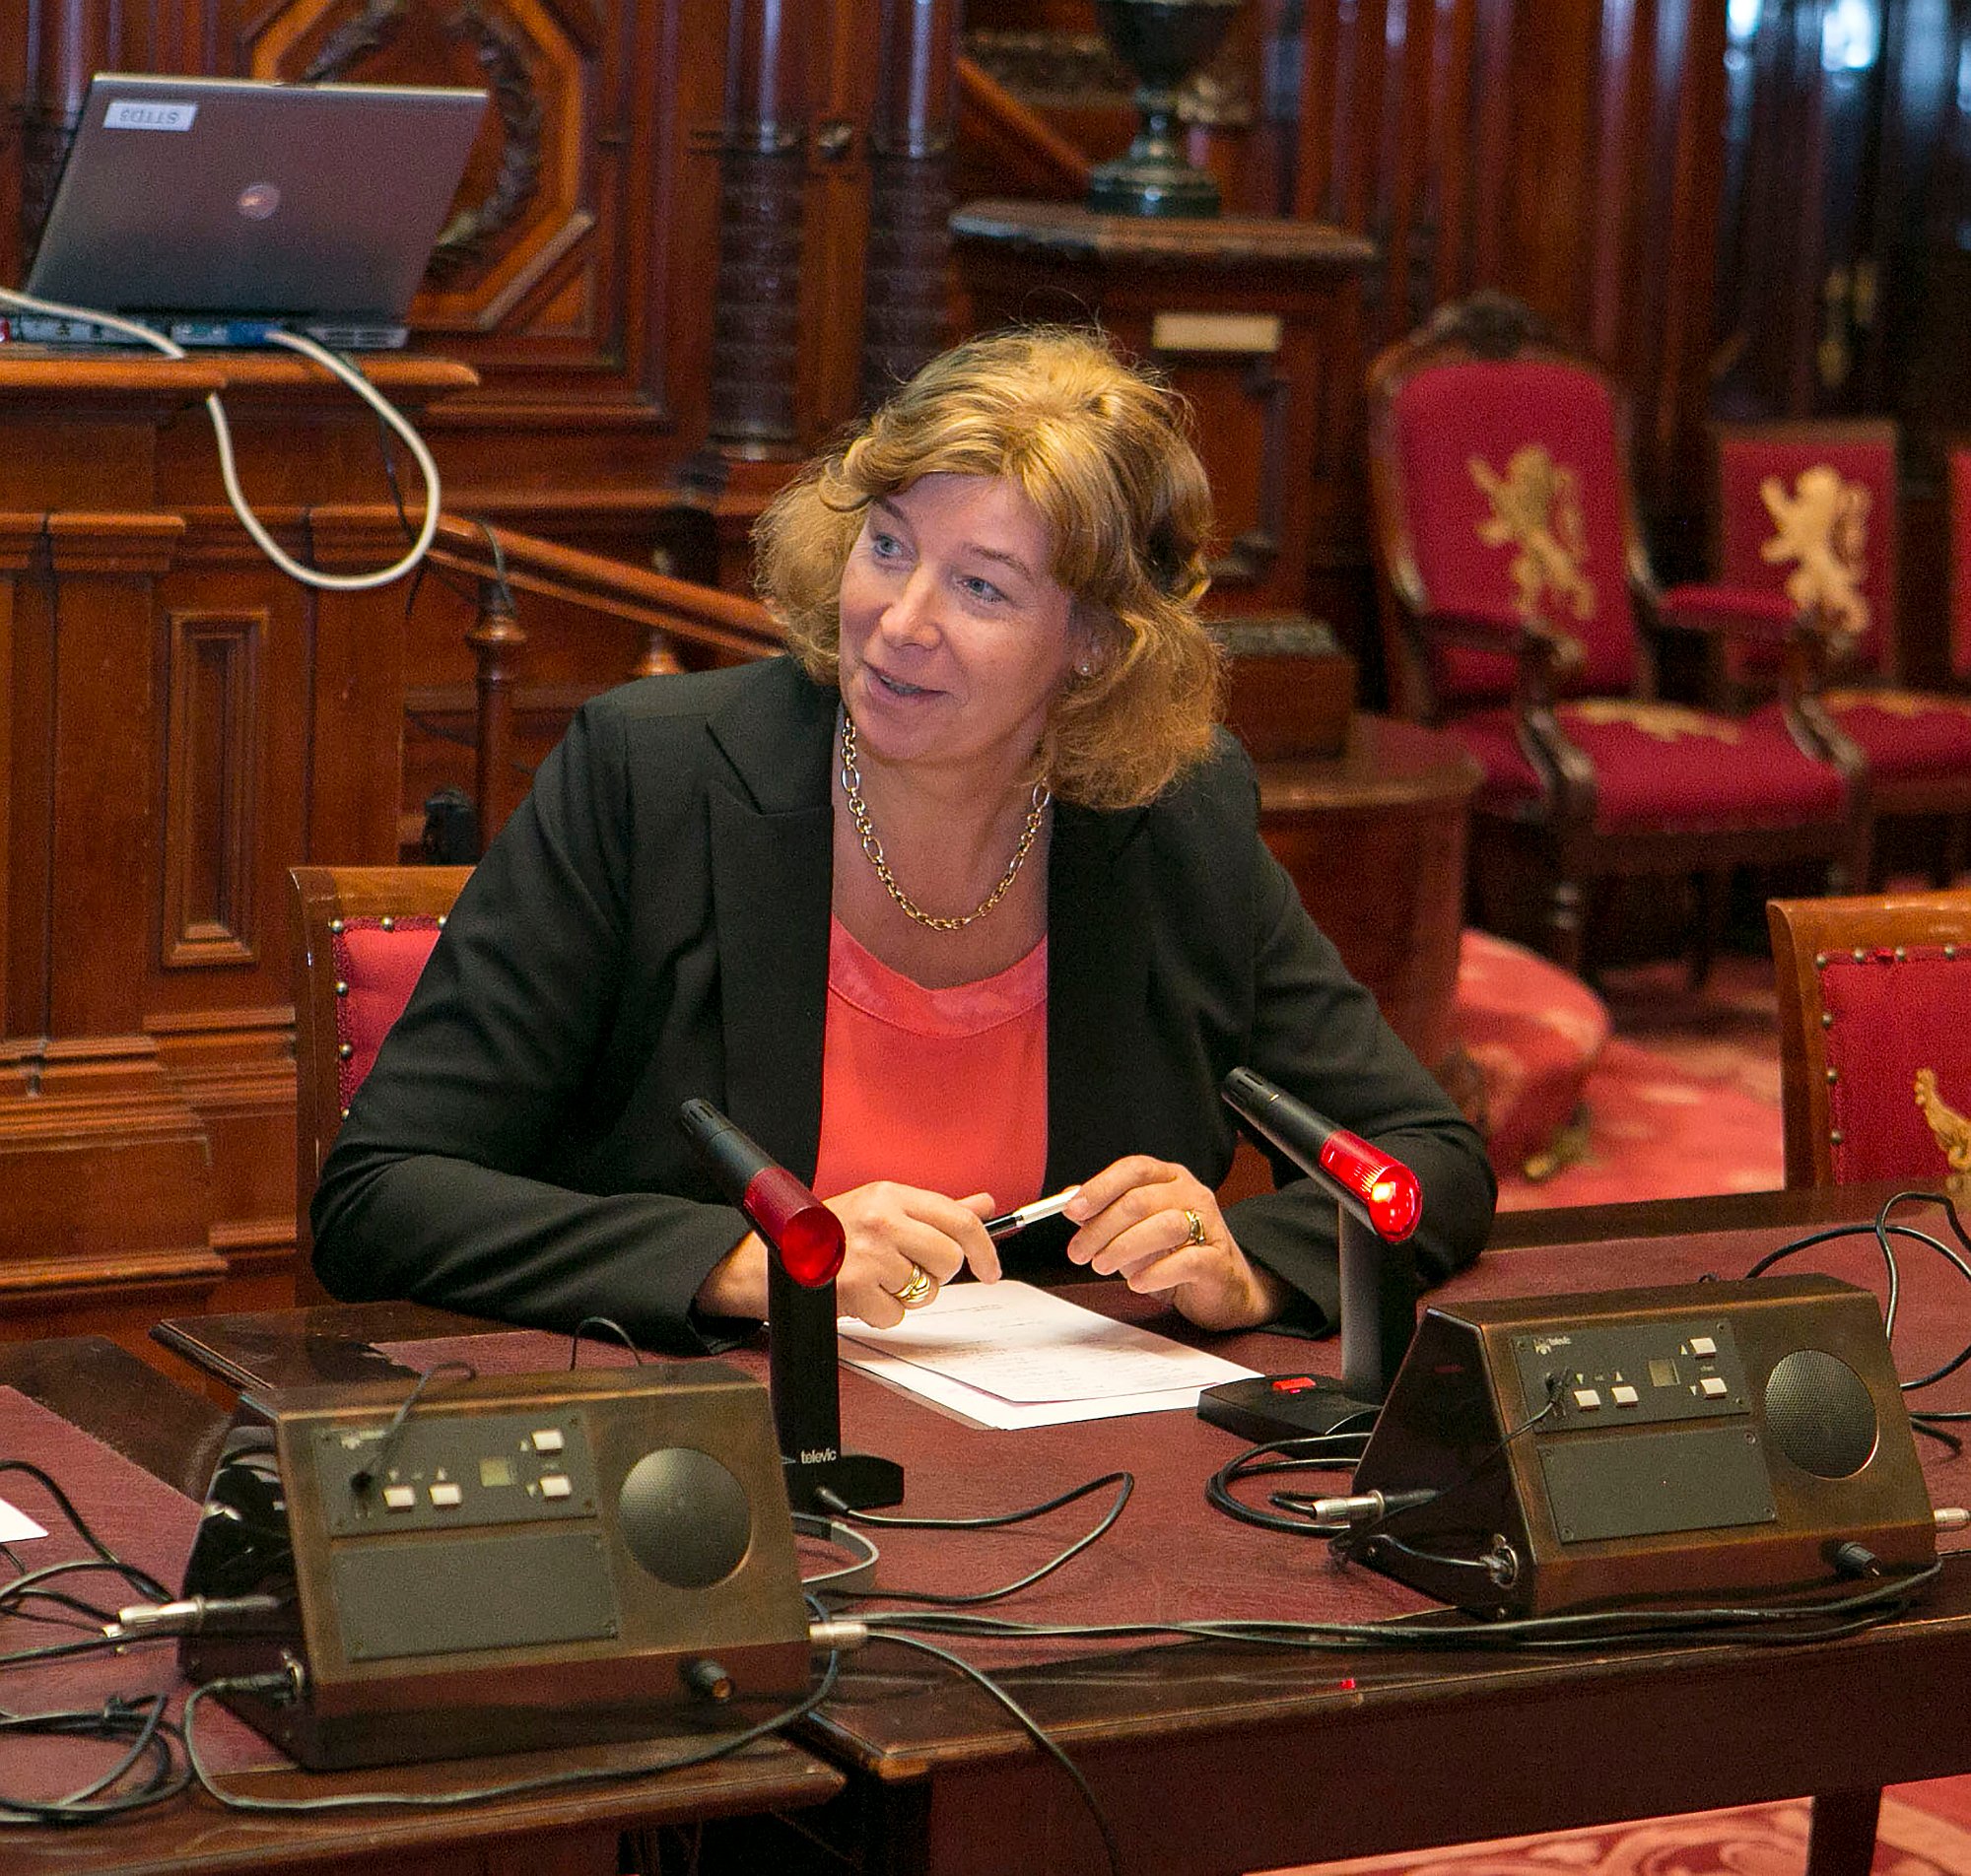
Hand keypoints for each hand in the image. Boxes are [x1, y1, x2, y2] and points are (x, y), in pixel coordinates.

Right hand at [693, 1182, 1001, 1327]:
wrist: (776, 1253)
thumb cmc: (833, 1230)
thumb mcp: (883, 1207)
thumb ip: (936, 1209)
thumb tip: (986, 1203)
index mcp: (891, 1195)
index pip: (960, 1219)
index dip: (984, 1249)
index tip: (991, 1269)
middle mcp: (881, 1220)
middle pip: (948, 1259)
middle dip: (939, 1274)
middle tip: (915, 1272)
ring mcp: (866, 1255)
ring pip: (924, 1291)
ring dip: (906, 1294)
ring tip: (876, 1278)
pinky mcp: (852, 1289)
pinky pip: (896, 1315)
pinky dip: (883, 1313)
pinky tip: (861, 1294)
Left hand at [1062, 1156, 1288, 1331]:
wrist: (1220, 1288)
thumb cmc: (1175, 1254)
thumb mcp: (1133, 1229)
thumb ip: (1105, 1212)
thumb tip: (1069, 1199)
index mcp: (1168, 1179)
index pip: (1133, 1170)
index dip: (1100, 1188)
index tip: (1072, 1210)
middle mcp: (1190, 1194)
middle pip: (1140, 1200)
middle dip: (1101, 1228)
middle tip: (1079, 1252)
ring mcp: (1209, 1224)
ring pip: (1163, 1226)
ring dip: (1124, 1247)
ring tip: (1102, 1266)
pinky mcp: (1217, 1259)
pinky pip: (1186, 1260)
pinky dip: (1155, 1273)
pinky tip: (1137, 1282)